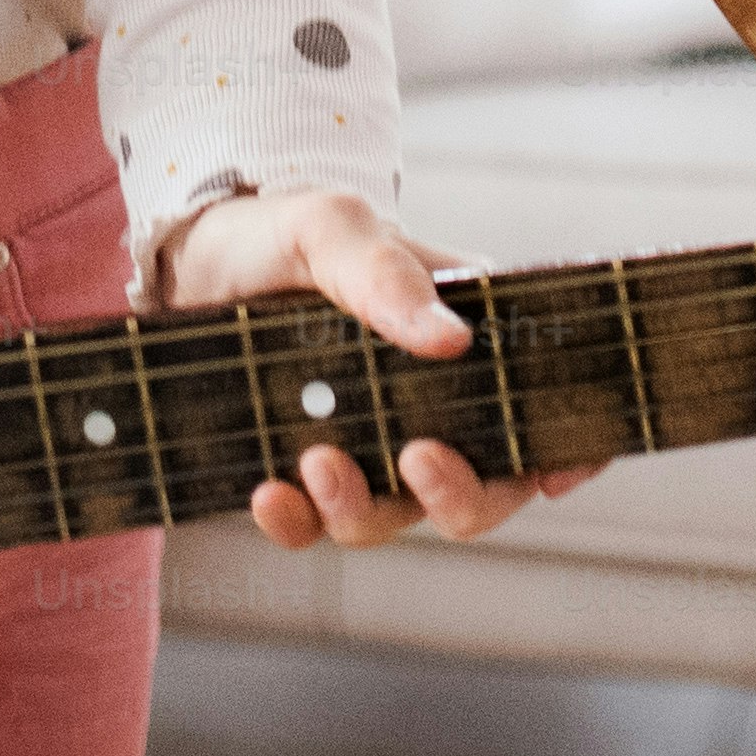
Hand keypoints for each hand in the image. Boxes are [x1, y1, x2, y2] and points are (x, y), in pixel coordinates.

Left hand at [152, 188, 604, 549]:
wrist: (185, 262)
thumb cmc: (277, 232)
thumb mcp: (329, 228)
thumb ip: (384, 273)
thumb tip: (454, 340)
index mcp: (463, 338)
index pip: (542, 402)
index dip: (570, 448)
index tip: (558, 473)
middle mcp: (427, 403)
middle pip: (485, 487)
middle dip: (463, 496)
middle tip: (419, 459)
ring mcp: (367, 445)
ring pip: (398, 517)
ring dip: (364, 509)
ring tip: (315, 462)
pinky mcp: (302, 475)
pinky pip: (314, 528)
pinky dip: (296, 525)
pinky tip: (266, 495)